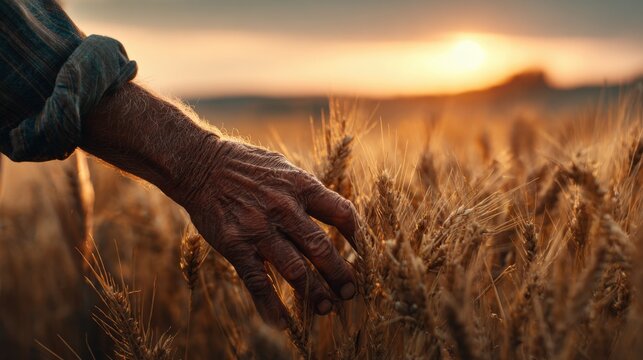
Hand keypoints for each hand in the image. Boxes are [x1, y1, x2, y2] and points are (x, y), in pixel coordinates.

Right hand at [183, 139, 357, 327]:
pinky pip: (257, 281)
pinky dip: (270, 305)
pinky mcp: (235, 245)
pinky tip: (283, 323)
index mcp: (301, 186)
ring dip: (314, 293)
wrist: (200, 164)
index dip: (358, 238)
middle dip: (340, 274)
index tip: (366, 255)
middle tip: (351, 293)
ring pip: (295, 269)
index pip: (342, 214)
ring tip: (326, 309)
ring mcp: (259, 228)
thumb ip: (308, 193)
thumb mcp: (285, 169)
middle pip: (321, 248)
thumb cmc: (247, 166)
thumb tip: (337, 215)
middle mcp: (284, 208)